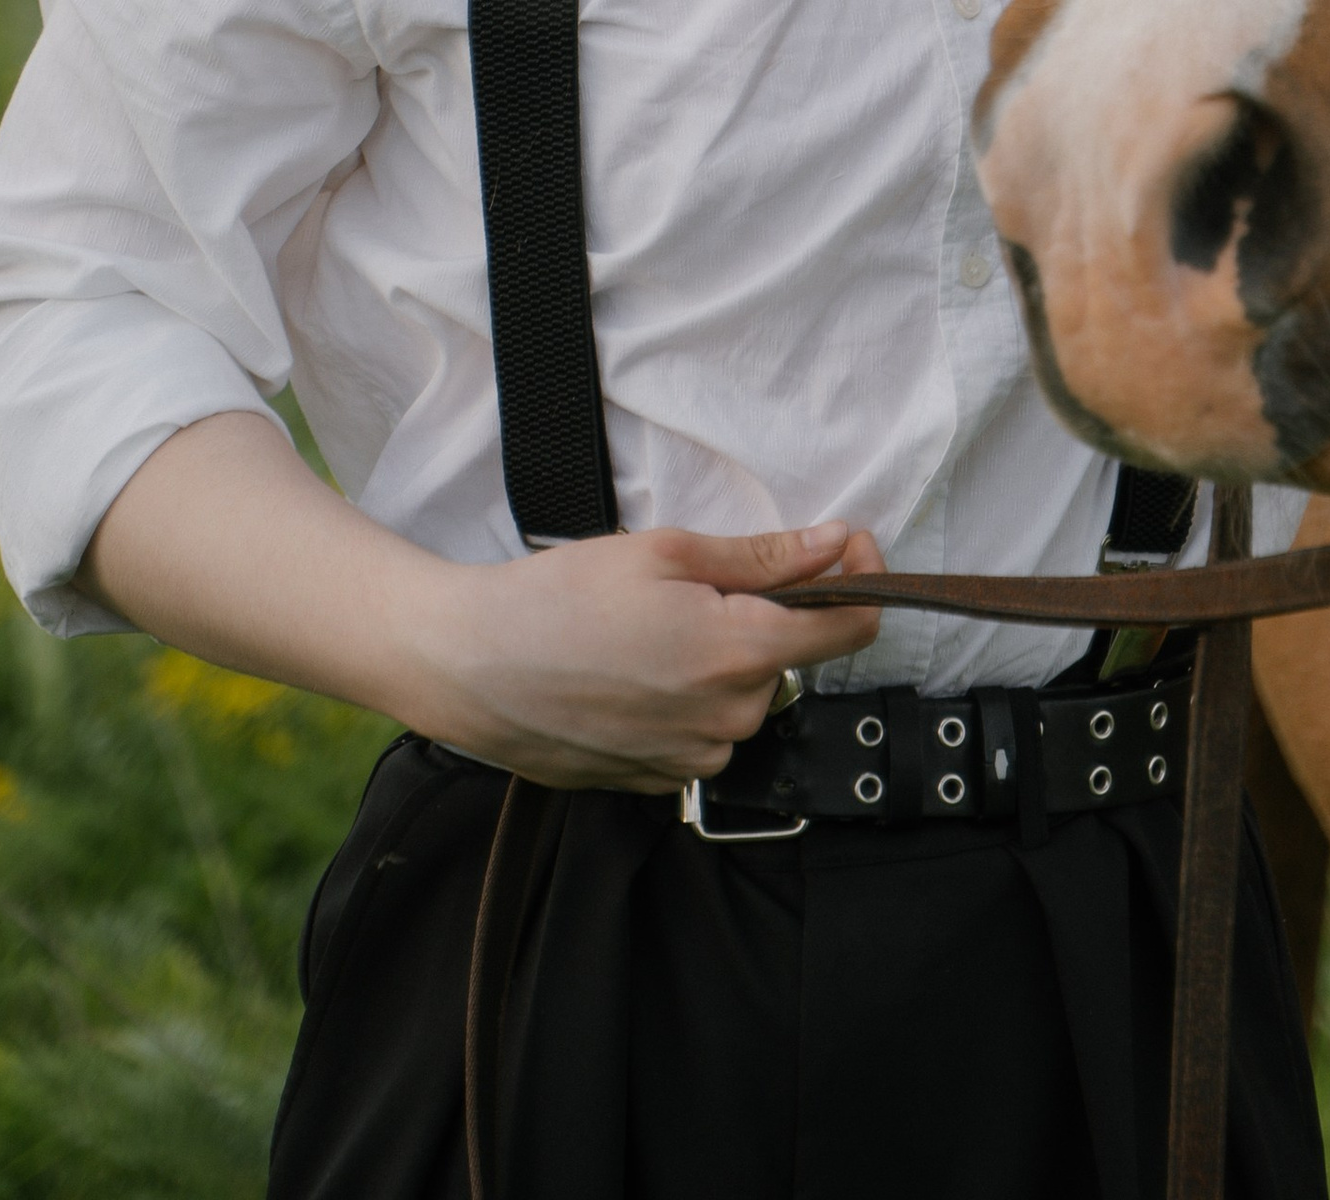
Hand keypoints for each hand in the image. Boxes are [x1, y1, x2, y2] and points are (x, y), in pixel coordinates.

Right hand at [83, 423, 889, 799]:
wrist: (469, 665)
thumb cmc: (561, 596)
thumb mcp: (668, 552)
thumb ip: (766, 556)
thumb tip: (841, 545)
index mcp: (738, 654)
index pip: (846, 631)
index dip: (859, 584)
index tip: (852, 552)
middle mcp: (726, 721)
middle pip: (786, 661)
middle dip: (761, 618)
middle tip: (691, 585)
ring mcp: (688, 761)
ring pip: (741, 701)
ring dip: (719, 663)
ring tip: (645, 630)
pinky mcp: (653, 783)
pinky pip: (698, 736)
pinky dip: (681, 701)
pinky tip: (629, 671)